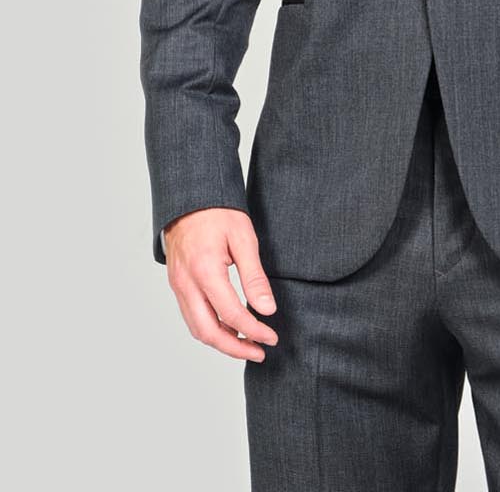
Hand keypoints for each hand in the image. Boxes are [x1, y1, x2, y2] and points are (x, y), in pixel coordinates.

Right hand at [163, 207, 278, 361]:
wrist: (190, 196)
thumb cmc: (218, 212)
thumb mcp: (244, 238)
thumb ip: (254, 277)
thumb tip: (267, 309)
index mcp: (205, 271)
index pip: (232, 314)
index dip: (254, 331)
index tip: (272, 337)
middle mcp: (186, 283)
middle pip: (208, 332)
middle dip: (235, 348)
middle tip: (259, 352)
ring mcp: (178, 285)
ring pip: (196, 328)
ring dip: (221, 341)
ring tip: (246, 343)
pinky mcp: (176, 284)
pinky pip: (190, 316)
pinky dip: (209, 328)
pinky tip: (228, 326)